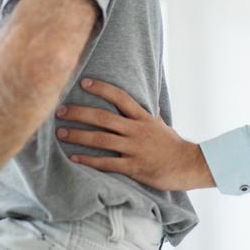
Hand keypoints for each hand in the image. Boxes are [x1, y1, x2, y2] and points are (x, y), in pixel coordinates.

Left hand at [55, 78, 215, 190]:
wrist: (189, 164)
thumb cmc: (172, 145)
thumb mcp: (157, 124)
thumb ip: (140, 116)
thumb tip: (126, 106)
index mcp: (142, 118)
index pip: (120, 97)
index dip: (101, 89)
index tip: (84, 82)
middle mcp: (136, 130)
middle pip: (103, 117)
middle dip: (79, 113)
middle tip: (60, 110)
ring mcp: (135, 148)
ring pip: (101, 139)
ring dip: (78, 135)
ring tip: (60, 132)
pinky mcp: (134, 167)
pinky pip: (107, 163)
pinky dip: (89, 160)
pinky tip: (74, 157)